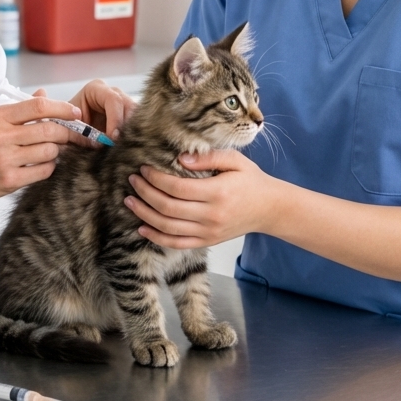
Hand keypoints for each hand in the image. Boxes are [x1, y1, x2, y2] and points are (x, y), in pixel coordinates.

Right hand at [0, 97, 79, 223]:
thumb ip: (18, 110)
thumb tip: (44, 94)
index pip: (39, 106)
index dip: (63, 108)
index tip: (75, 113)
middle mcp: (1, 136)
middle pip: (50, 129)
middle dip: (66, 133)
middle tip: (71, 136)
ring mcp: (5, 159)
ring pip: (50, 151)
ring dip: (56, 152)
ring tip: (50, 151)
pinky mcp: (8, 181)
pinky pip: (43, 172)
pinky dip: (49, 168)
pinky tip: (41, 166)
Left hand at [70, 79, 136, 139]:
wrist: (66, 131)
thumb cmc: (66, 126)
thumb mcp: (71, 127)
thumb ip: (84, 133)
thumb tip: (102, 143)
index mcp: (95, 88)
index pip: (113, 99)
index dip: (115, 119)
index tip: (112, 138)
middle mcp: (112, 92)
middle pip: (129, 105)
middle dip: (126, 126)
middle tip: (121, 144)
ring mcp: (122, 103)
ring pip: (137, 115)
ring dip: (131, 131)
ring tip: (123, 146)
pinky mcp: (127, 116)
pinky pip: (136, 124)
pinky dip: (133, 135)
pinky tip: (126, 145)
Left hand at [124, 149, 277, 248]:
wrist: (270, 208)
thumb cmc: (251, 180)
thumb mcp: (235, 160)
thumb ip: (208, 157)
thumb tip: (181, 157)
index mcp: (217, 193)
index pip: (177, 188)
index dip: (155, 178)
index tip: (143, 169)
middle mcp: (211, 215)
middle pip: (168, 208)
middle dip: (145, 193)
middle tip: (132, 181)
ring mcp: (208, 232)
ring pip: (168, 228)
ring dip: (145, 215)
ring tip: (130, 201)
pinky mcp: (207, 242)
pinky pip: (177, 244)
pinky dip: (157, 238)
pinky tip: (143, 228)